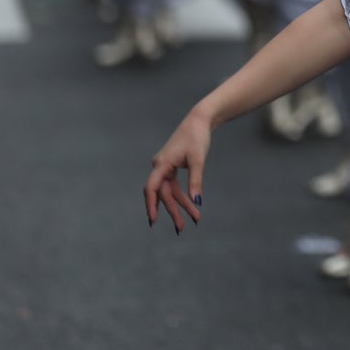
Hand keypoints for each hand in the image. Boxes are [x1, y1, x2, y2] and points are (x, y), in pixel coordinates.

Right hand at [144, 111, 210, 232]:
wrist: (199, 122)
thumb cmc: (197, 138)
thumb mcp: (198, 160)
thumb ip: (196, 181)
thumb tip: (197, 201)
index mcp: (161, 164)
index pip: (151, 188)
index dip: (151, 204)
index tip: (153, 220)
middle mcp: (160, 167)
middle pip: (163, 194)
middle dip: (173, 211)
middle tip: (181, 228)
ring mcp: (165, 168)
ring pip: (170, 192)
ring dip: (181, 206)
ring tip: (195, 219)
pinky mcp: (172, 168)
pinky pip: (175, 186)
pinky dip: (183, 196)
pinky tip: (192, 206)